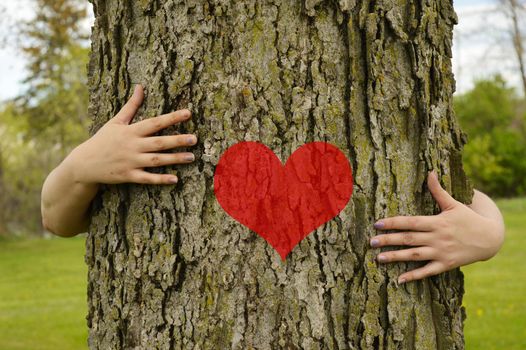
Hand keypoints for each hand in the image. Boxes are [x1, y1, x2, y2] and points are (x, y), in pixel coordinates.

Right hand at [66, 85, 196, 184]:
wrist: (84, 163)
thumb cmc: (103, 140)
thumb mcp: (115, 121)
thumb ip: (131, 106)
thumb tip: (140, 87)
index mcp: (130, 131)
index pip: (155, 122)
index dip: (172, 117)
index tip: (188, 113)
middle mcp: (132, 146)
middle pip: (159, 142)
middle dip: (177, 140)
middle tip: (195, 138)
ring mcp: (130, 161)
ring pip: (156, 160)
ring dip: (174, 159)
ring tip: (191, 157)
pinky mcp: (128, 176)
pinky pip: (147, 178)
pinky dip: (160, 179)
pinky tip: (175, 179)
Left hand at [370, 171, 504, 283]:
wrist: (490, 238)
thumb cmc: (468, 218)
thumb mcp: (454, 204)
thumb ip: (438, 191)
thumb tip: (430, 172)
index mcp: (437, 222)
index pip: (411, 222)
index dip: (393, 223)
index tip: (377, 224)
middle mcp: (437, 238)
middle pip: (409, 239)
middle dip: (389, 240)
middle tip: (371, 242)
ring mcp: (441, 252)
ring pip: (414, 255)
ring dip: (396, 257)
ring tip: (378, 258)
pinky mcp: (446, 265)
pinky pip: (427, 271)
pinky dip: (414, 276)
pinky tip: (399, 279)